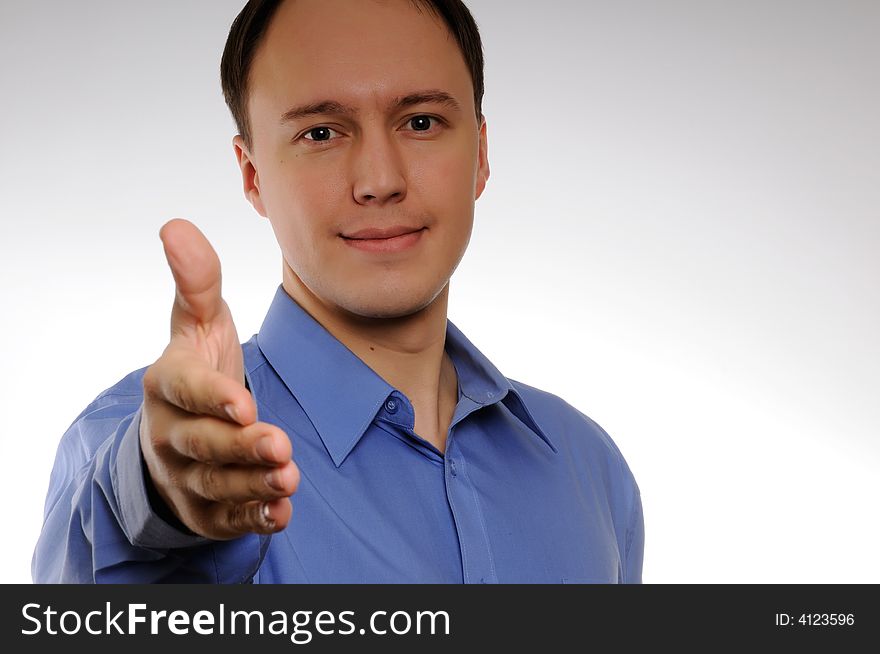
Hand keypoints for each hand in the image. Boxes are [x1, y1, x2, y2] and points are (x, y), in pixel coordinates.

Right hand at [139, 219, 297, 538]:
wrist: (178, 429)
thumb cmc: (196, 369)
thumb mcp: (197, 323)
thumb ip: (196, 282)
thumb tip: (176, 225)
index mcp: (167, 383)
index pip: (186, 391)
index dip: (212, 399)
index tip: (244, 405)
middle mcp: (170, 432)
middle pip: (203, 444)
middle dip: (241, 447)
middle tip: (281, 446)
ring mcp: (184, 473)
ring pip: (216, 484)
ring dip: (252, 485)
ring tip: (289, 479)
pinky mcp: (202, 507)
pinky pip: (225, 519)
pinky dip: (252, 519)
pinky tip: (282, 514)